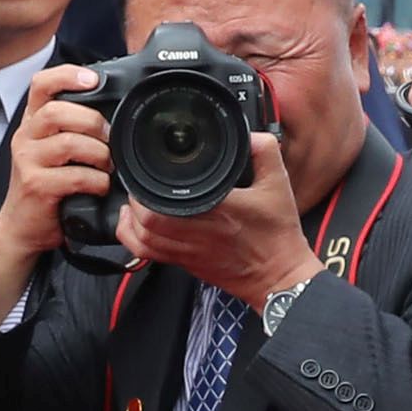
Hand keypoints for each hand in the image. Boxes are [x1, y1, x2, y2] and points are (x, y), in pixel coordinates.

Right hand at [0, 71, 108, 321]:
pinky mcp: (35, 185)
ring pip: (69, 142)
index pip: (42, 84)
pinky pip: (74, 175)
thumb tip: (114, 114)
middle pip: (58, 111)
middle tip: (109, 138)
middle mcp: (26, 137)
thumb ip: (73, 129)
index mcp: (33, 122)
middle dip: (93, 122)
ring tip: (107, 166)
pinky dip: (95, 180)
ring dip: (99, 154)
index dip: (68, 76)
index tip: (93, 79)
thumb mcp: (54, 151)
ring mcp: (27, 161)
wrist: (23, 227)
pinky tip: (99, 186)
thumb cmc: (46, 187)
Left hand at [121, 132, 314, 307]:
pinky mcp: (188, 265)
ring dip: (132, 221)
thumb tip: (249, 134)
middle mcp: (199, 234)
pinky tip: (135, 226)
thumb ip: (265, 152)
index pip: (168, 201)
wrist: (280, 276)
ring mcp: (190, 253)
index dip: (148, 187)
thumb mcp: (279, 185)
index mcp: (219, 211)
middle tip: (137, 185)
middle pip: (148, 222)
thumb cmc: (278, 235)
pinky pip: (150, 256)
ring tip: (133, 203)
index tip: (149, 171)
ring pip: (144, 240)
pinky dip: (136, 240)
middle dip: (136, 202)